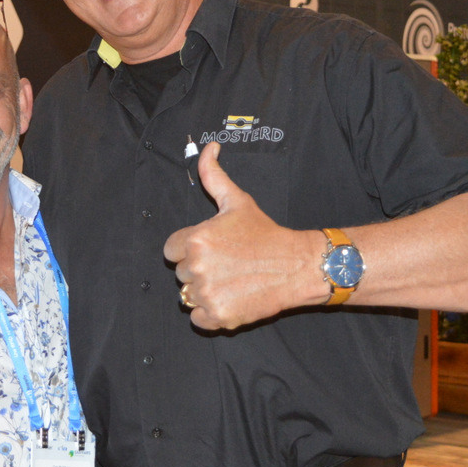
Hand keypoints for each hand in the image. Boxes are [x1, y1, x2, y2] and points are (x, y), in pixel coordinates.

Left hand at [163, 142, 313, 329]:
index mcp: (196, 239)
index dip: (189, 250)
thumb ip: (214, 175)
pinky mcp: (217, 316)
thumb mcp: (237, 201)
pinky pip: (198, 318)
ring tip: (230, 280)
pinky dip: (210, 313)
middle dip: (199, 270)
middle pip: (181, 274)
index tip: (211, 250)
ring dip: (204, 291)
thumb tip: (209, 148)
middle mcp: (197, 267)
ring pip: (188, 296)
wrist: (296, 266)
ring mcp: (207, 293)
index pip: (171, 250)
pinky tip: (230, 298)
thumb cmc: (265, 233)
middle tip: (227, 264)